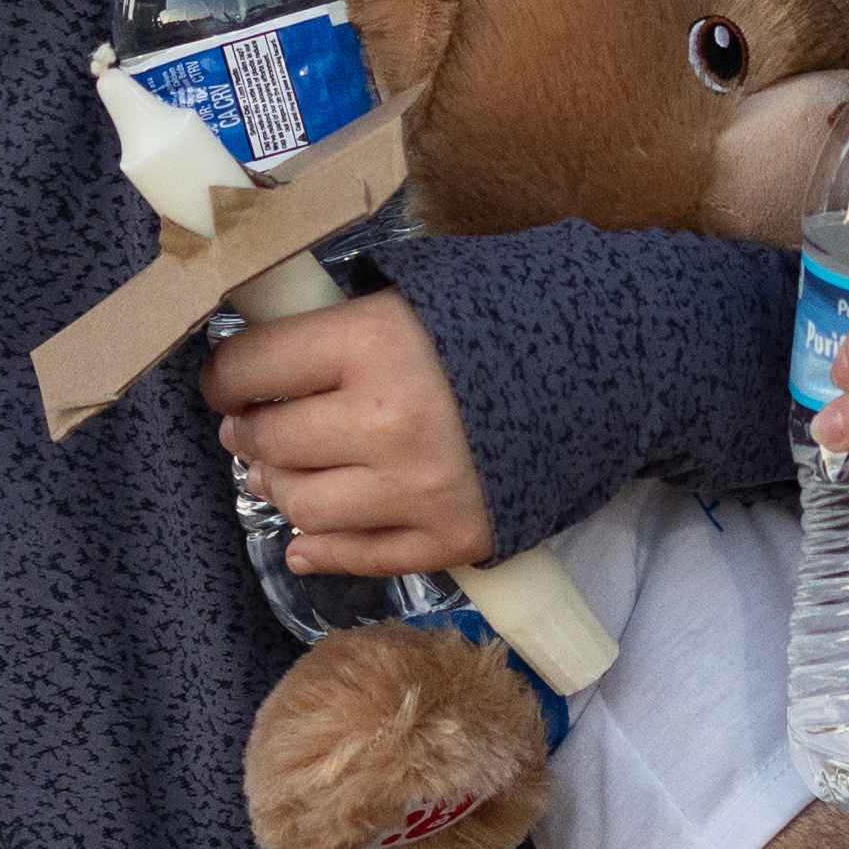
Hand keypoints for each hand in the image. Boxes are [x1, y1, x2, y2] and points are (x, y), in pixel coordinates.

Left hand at [207, 294, 497, 584]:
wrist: (623, 369)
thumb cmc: (517, 313)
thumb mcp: (423, 290)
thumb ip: (344, 322)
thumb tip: (265, 362)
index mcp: (373, 343)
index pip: (251, 369)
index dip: (225, 378)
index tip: (227, 384)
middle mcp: (386, 423)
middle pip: (270, 443)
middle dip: (249, 434)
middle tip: (254, 426)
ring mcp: (419, 491)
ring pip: (302, 506)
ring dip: (281, 489)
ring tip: (287, 472)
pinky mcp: (453, 539)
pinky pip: (359, 558)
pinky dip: (320, 551)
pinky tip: (305, 542)